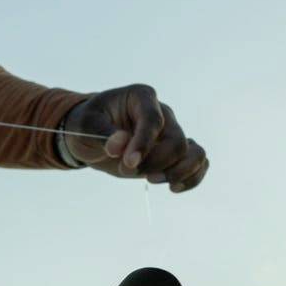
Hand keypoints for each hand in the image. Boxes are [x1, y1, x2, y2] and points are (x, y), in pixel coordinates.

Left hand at [60, 84, 208, 191]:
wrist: (91, 136)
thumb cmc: (88, 125)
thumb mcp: (86, 126)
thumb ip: (103, 134)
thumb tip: (119, 145)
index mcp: (141, 97)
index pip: (153, 120)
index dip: (144, 143)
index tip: (128, 163)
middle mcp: (162, 113)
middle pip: (176, 141)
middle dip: (154, 163)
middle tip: (126, 170)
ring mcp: (171, 132)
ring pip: (194, 152)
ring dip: (178, 172)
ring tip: (152, 180)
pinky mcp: (174, 152)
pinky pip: (198, 162)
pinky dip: (192, 178)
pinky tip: (173, 188)